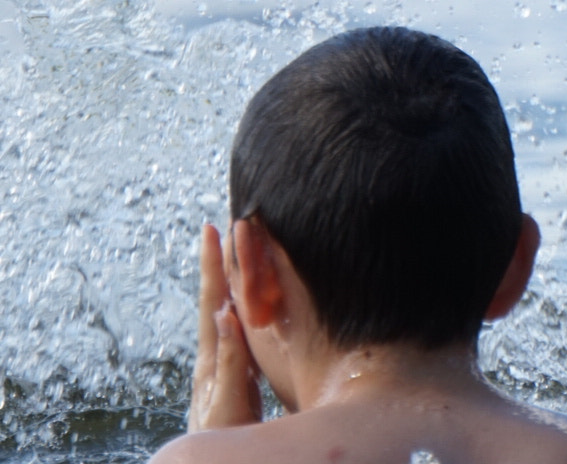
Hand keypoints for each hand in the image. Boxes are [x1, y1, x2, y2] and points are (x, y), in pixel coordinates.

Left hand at [188, 222, 262, 431]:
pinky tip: (250, 312)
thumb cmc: (225, 443)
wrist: (222, 463)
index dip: (212, 267)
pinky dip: (243, 313)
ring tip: (234, 260)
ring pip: (227, 317)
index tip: (211, 231)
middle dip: (216, 267)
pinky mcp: (234, 382)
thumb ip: (229, 361)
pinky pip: (240, 336)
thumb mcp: (229, 404)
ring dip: (229, 287)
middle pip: (215, 303)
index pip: (212, 303)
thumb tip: (225, 312)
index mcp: (211, 362)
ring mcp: (222, 372)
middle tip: (219, 231)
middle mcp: (213, 361)